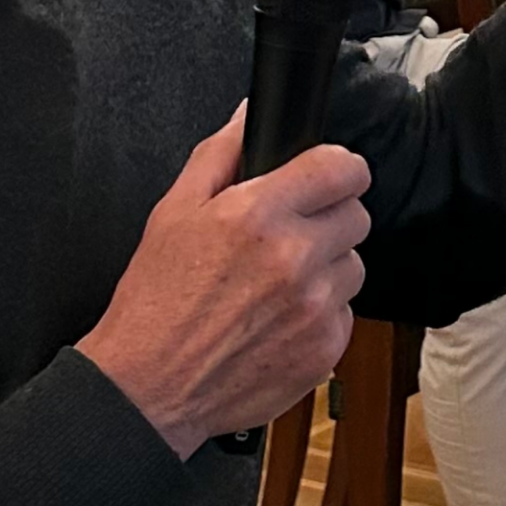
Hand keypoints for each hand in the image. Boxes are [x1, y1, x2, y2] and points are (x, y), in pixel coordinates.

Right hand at [75, 105, 370, 458]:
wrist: (149, 389)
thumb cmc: (155, 302)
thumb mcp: (173, 212)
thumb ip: (219, 154)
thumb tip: (248, 116)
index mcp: (257, 215)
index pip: (341, 168)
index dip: (338, 168)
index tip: (329, 177)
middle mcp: (294, 258)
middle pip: (355, 215)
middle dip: (327, 218)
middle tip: (289, 235)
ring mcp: (314, 308)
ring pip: (353, 266)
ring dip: (326, 268)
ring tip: (277, 284)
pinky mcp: (325, 349)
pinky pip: (345, 314)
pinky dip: (320, 314)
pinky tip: (278, 320)